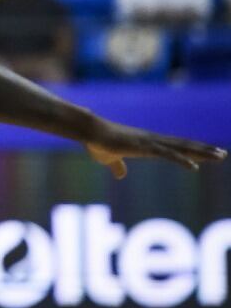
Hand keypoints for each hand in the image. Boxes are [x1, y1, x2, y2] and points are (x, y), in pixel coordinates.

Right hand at [83, 118, 225, 179]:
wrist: (89, 132)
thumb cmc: (97, 143)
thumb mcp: (108, 158)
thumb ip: (117, 166)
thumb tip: (121, 174)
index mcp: (147, 143)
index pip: (175, 148)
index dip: (191, 151)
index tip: (207, 155)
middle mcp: (153, 141)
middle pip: (183, 145)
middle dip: (204, 150)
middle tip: (223, 154)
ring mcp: (150, 142)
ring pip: (181, 147)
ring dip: (202, 152)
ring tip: (220, 155)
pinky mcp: (143, 146)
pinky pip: (167, 154)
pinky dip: (181, 160)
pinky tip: (195, 166)